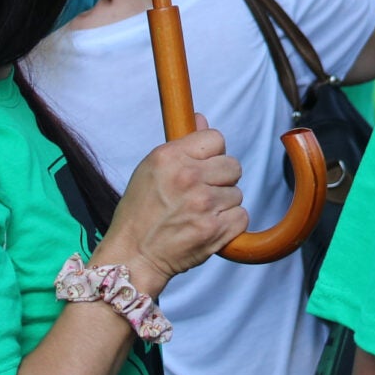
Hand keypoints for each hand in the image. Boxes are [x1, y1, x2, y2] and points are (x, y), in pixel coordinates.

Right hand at [95, 128, 245, 294]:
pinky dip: (229, 225)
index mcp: (170, 157)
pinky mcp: (214, 230)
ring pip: (237, 193)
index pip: (216, 138)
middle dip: (222, 179)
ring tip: (199, 214)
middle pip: (233, 165)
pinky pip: (241, 216)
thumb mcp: (150, 169)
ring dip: (223, 204)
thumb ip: (181, 145)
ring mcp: (203, 204)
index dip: (212, 154)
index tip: (203, 166)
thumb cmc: (139, 213)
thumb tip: (202, 119)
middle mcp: (188, 177)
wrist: (133, 256)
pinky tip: (208, 227)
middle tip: (202, 193)